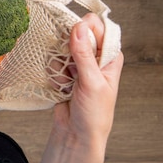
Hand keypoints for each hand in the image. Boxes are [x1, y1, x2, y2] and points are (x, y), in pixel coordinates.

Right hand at [52, 13, 124, 153]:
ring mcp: (79, 63)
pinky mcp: (64, 72)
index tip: (74, 37)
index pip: (98, 27)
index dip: (85, 28)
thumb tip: (79, 27)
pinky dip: (54, 74)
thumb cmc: (94, 114)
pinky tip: (62, 87)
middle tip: (71, 66)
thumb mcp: (91, 83)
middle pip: (76, 34)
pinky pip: (53, 61)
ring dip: (60, 65)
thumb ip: (84, 54)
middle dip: (68, 49)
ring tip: (68, 82)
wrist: (76, 135)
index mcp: (110, 55)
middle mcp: (95, 56)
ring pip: (62, 48)